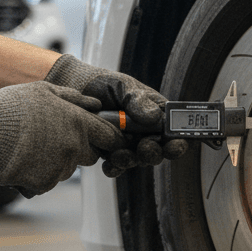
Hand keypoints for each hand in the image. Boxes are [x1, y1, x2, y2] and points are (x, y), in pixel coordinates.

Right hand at [0, 81, 123, 196]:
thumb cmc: (11, 107)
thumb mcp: (44, 91)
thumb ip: (74, 98)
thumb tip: (95, 104)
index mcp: (78, 122)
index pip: (111, 137)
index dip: (109, 138)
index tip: (103, 139)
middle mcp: (74, 146)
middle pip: (91, 155)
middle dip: (80, 149)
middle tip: (54, 137)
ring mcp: (60, 167)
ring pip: (68, 168)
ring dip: (58, 160)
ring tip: (33, 145)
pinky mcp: (45, 183)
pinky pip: (50, 180)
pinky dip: (40, 173)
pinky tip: (25, 159)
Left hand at [44, 55, 187, 177]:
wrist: (73, 89)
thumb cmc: (103, 83)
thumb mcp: (123, 86)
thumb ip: (138, 101)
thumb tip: (155, 117)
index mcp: (155, 113)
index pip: (173, 131)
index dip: (177, 141)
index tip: (174, 145)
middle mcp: (144, 131)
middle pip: (158, 150)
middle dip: (154, 153)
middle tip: (145, 147)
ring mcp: (128, 143)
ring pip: (137, 160)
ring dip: (131, 160)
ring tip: (120, 154)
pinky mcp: (110, 151)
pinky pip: (116, 165)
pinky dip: (114, 167)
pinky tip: (109, 163)